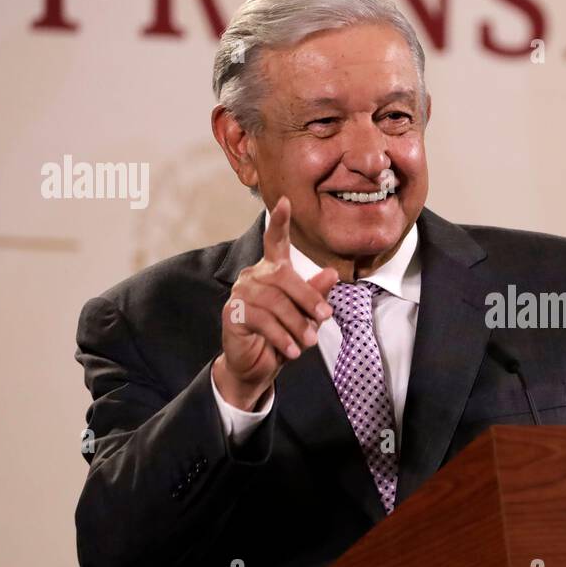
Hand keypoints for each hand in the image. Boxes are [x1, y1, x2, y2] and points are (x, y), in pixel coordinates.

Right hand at [213, 198, 337, 410]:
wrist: (258, 365)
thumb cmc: (283, 335)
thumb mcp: (306, 316)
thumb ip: (316, 295)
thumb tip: (332, 273)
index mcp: (273, 270)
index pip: (276, 241)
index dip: (280, 221)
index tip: (285, 201)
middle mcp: (254, 275)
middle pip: (284, 276)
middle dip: (308, 298)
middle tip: (325, 318)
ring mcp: (241, 292)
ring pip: (275, 301)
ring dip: (296, 323)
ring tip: (308, 342)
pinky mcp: (232, 312)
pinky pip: (262, 320)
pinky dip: (281, 336)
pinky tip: (291, 350)